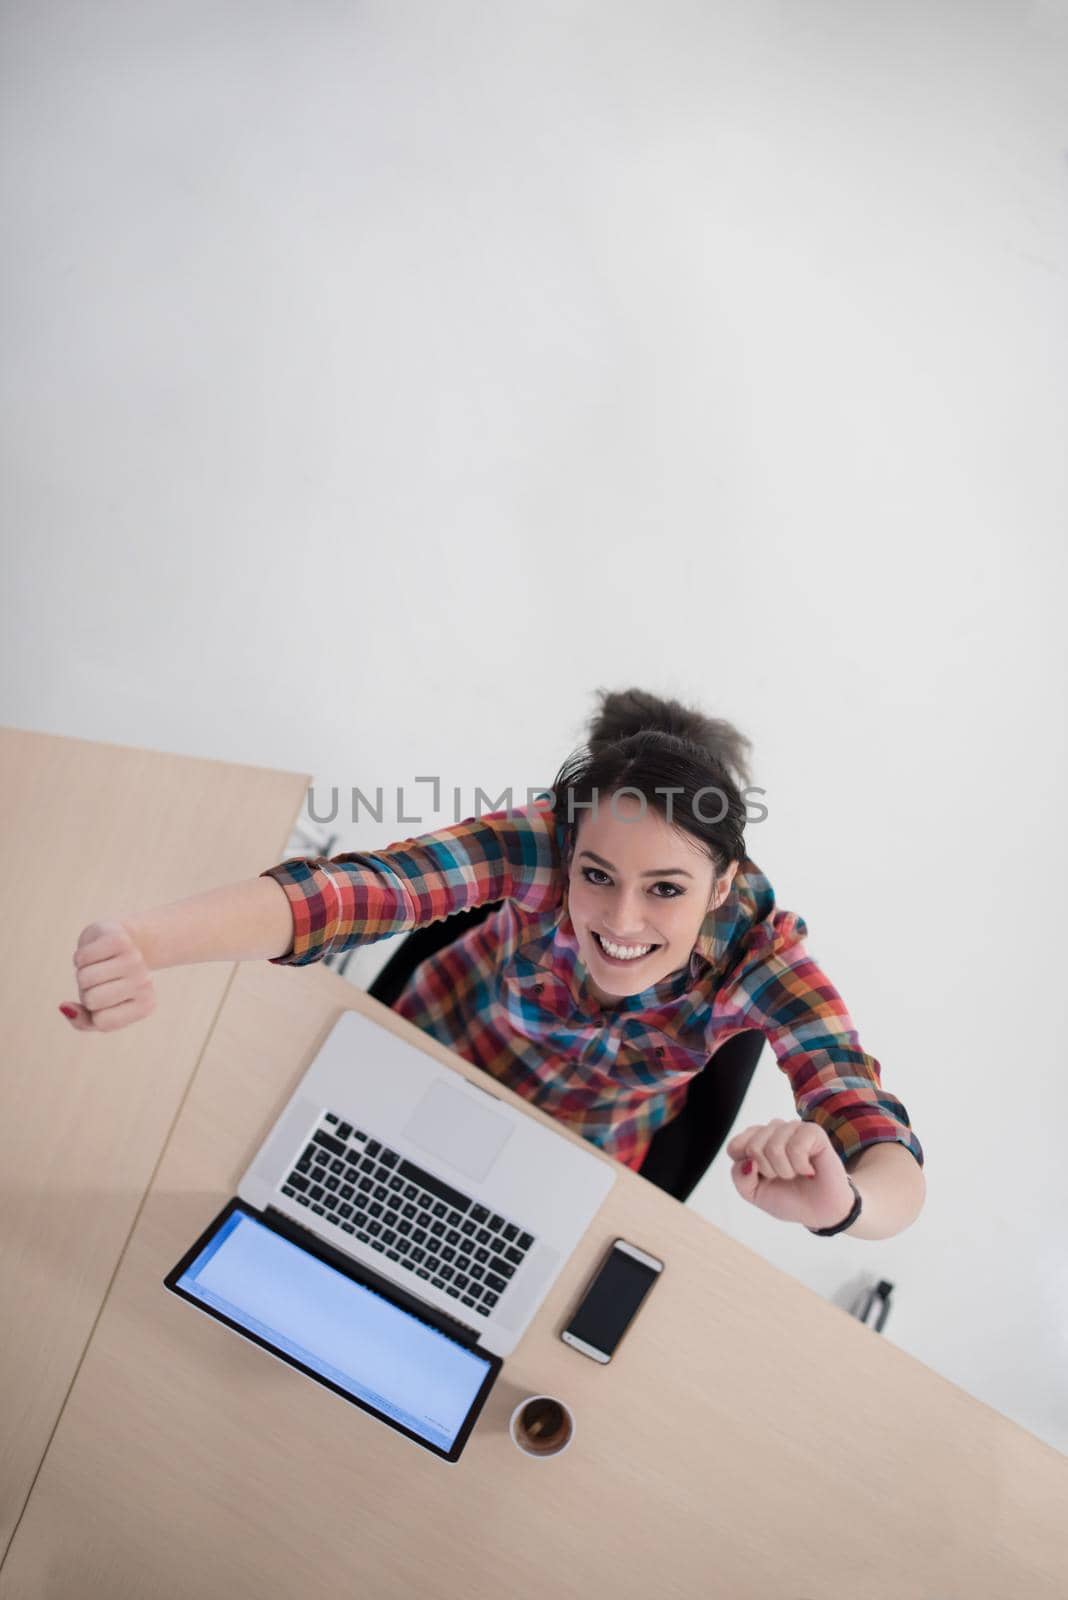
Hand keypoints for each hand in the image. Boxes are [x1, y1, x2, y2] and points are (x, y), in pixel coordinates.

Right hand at [60, 919, 156, 1033]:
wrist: (125, 944)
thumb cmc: (109, 984)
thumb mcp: (100, 1011)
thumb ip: (82, 1022)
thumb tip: (65, 1007)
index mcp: (145, 1005)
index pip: (102, 1021)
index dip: (93, 1011)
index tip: (107, 1000)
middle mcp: (144, 983)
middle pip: (92, 1000)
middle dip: (87, 991)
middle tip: (101, 981)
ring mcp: (134, 960)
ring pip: (84, 978)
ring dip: (82, 972)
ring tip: (99, 967)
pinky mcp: (119, 940)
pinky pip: (82, 957)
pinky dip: (81, 956)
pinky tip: (97, 953)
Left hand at [726, 1118, 855, 1229]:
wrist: (820, 1212)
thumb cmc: (789, 1198)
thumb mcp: (754, 1193)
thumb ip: (740, 1177)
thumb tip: (748, 1160)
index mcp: (755, 1140)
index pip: (734, 1146)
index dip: (746, 1169)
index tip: (763, 1178)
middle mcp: (772, 1130)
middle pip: (753, 1147)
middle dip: (768, 1172)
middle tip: (784, 1177)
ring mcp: (792, 1128)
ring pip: (774, 1147)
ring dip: (786, 1171)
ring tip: (797, 1174)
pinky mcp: (813, 1131)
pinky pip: (795, 1147)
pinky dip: (801, 1166)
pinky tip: (809, 1170)